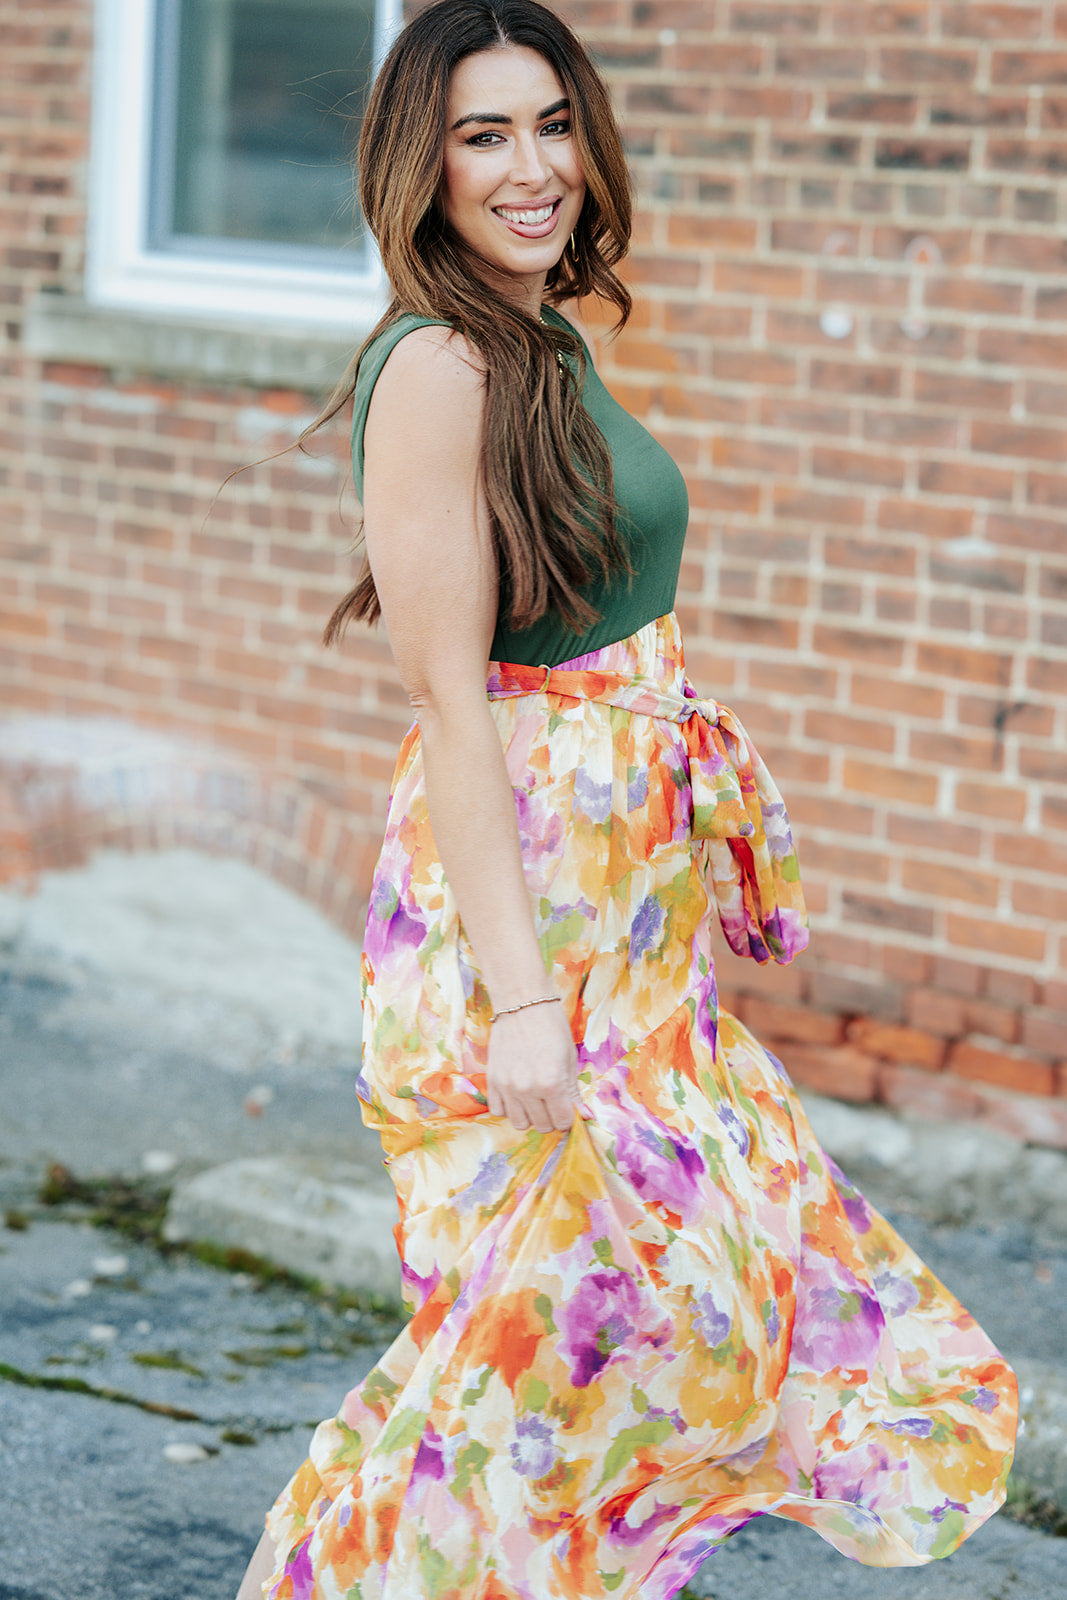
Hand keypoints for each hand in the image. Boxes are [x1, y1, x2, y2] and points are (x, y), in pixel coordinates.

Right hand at [486, 1000, 579, 1132]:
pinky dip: (510, 1109)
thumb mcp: (569, 1058)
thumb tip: (584, 1116)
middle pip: (542, 1126)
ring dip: (531, 1116)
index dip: (569, 1117)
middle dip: (552, 1118)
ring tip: (536, 1100)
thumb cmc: (552, 1027)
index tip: (569, 1108)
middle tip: (554, 1102)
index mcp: (551, 1084)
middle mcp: (527, 1090)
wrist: (522, 1004)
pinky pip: (499, 1111)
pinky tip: (518, 1095)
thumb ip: (573, 1091)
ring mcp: (507, 1087)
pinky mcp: (492, 1081)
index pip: (563, 1122)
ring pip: (520, 1124)